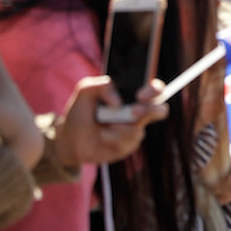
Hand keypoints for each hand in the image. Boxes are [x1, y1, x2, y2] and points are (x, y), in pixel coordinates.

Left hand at [51, 77, 168, 169]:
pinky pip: (126, 142)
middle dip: (149, 111)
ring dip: (117, 127)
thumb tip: (118, 101)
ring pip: (136, 128)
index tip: (140, 95)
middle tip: (133, 113)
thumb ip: (102, 85)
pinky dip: (110, 139)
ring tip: (103, 126)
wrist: (70, 140)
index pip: (154, 88)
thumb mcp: (85, 91)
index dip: (153, 90)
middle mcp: (138, 111)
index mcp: (131, 94)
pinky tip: (102, 138)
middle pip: (160, 110)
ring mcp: (135, 129)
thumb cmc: (80, 112)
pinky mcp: (129, 145)